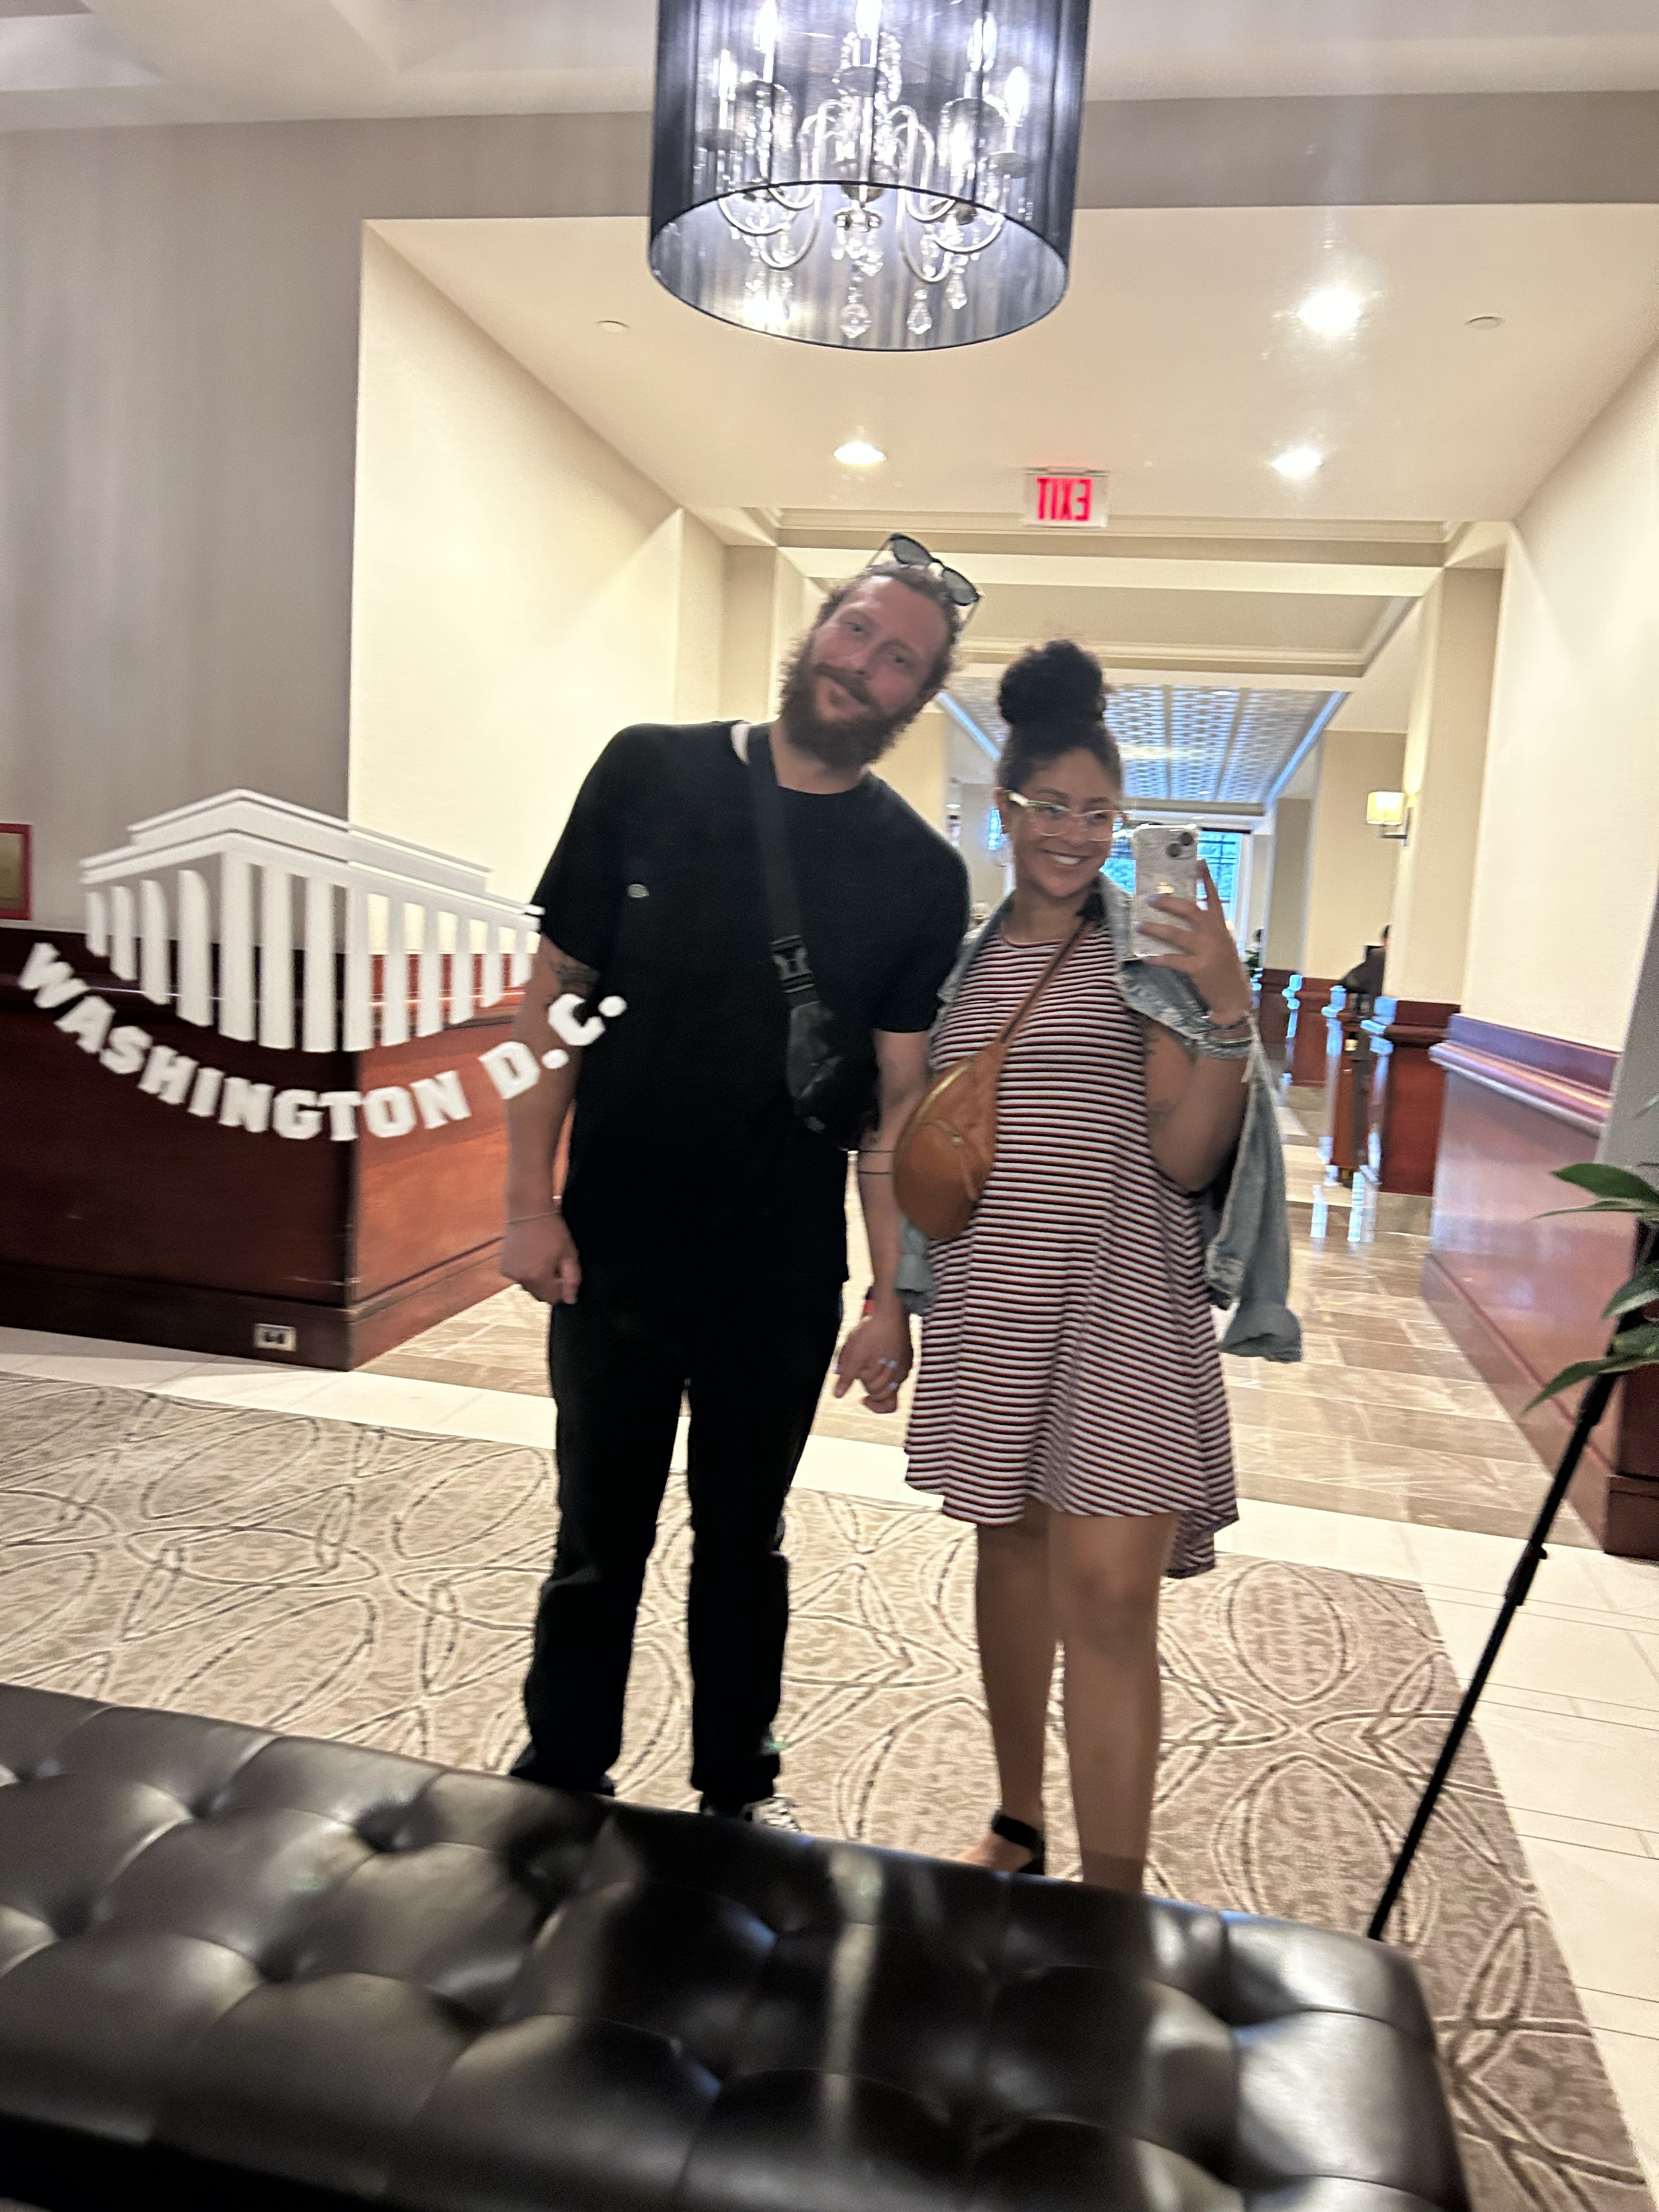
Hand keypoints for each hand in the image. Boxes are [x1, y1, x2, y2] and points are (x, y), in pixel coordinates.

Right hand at [501, 1212, 580, 1304]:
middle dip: (549, 1285)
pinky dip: (526, 1271)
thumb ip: (572, 1278)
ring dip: (537, 1278)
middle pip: (539, 1295)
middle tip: (554, 1262)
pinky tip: (531, 1254)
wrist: (527, 1209)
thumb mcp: (568, 1253)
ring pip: (529, 1286)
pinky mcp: (504, 1266)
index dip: (561, 1288)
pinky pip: (519, 1277)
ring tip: (542, 1256)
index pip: (552, 1298)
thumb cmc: (552, 1228)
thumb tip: (570, 1300)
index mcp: (538, 1277)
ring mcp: (510, 1272)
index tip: (564, 1272)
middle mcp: (521, 1278)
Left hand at [833, 1306, 912, 1413]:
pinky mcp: (907, 1353)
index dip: (874, 1406)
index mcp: (892, 1379)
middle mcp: (903, 1375)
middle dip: (870, 1386)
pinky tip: (875, 1352)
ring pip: (889, 1380)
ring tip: (865, 1358)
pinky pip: (895, 1368)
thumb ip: (847, 1378)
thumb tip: (838, 1395)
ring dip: (876, 1376)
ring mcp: (906, 1364)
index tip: (861, 1399)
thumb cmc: (872, 1333)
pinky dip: (884, 1366)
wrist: (890, 1309)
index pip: (887, 1405)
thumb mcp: (853, 1355)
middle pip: (884, 1393)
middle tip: (859, 1369)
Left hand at [1139, 861, 1252, 1023]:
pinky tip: (1147, 957)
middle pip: (1190, 911)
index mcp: (1221, 927)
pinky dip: (1158, 958)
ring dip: (1155, 928)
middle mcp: (1215, 935)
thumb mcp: (1222, 945)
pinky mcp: (1198, 968)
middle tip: (1151, 898)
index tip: (1198, 863)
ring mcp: (1207, 951)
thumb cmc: (1225, 970)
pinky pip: (1173, 959)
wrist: (1234, 997)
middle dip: (1169, 903)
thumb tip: (1184, 918)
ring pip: (1176, 934)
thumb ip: (1208, 931)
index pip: (1214, 899)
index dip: (1206, 880)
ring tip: (1139, 924)